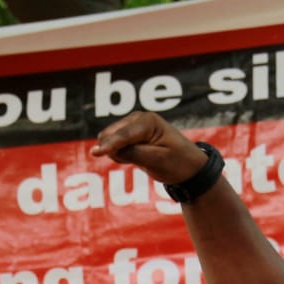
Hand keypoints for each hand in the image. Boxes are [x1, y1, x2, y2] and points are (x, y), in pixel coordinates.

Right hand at [91, 112, 209, 185]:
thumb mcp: (158, 161)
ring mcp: (132, 124)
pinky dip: (118, 154)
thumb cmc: (177, 162)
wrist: (188, 166)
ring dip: (117, 153)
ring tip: (141, 159)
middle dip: (115, 151)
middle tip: (139, 161)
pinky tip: (136, 157)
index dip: (110, 145)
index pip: (123, 135)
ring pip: (108, 139)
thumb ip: (134, 154)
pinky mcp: (128, 133)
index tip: (95, 153)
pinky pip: (112, 145)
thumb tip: (109, 150)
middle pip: (110, 135)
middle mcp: (138, 118)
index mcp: (148, 122)